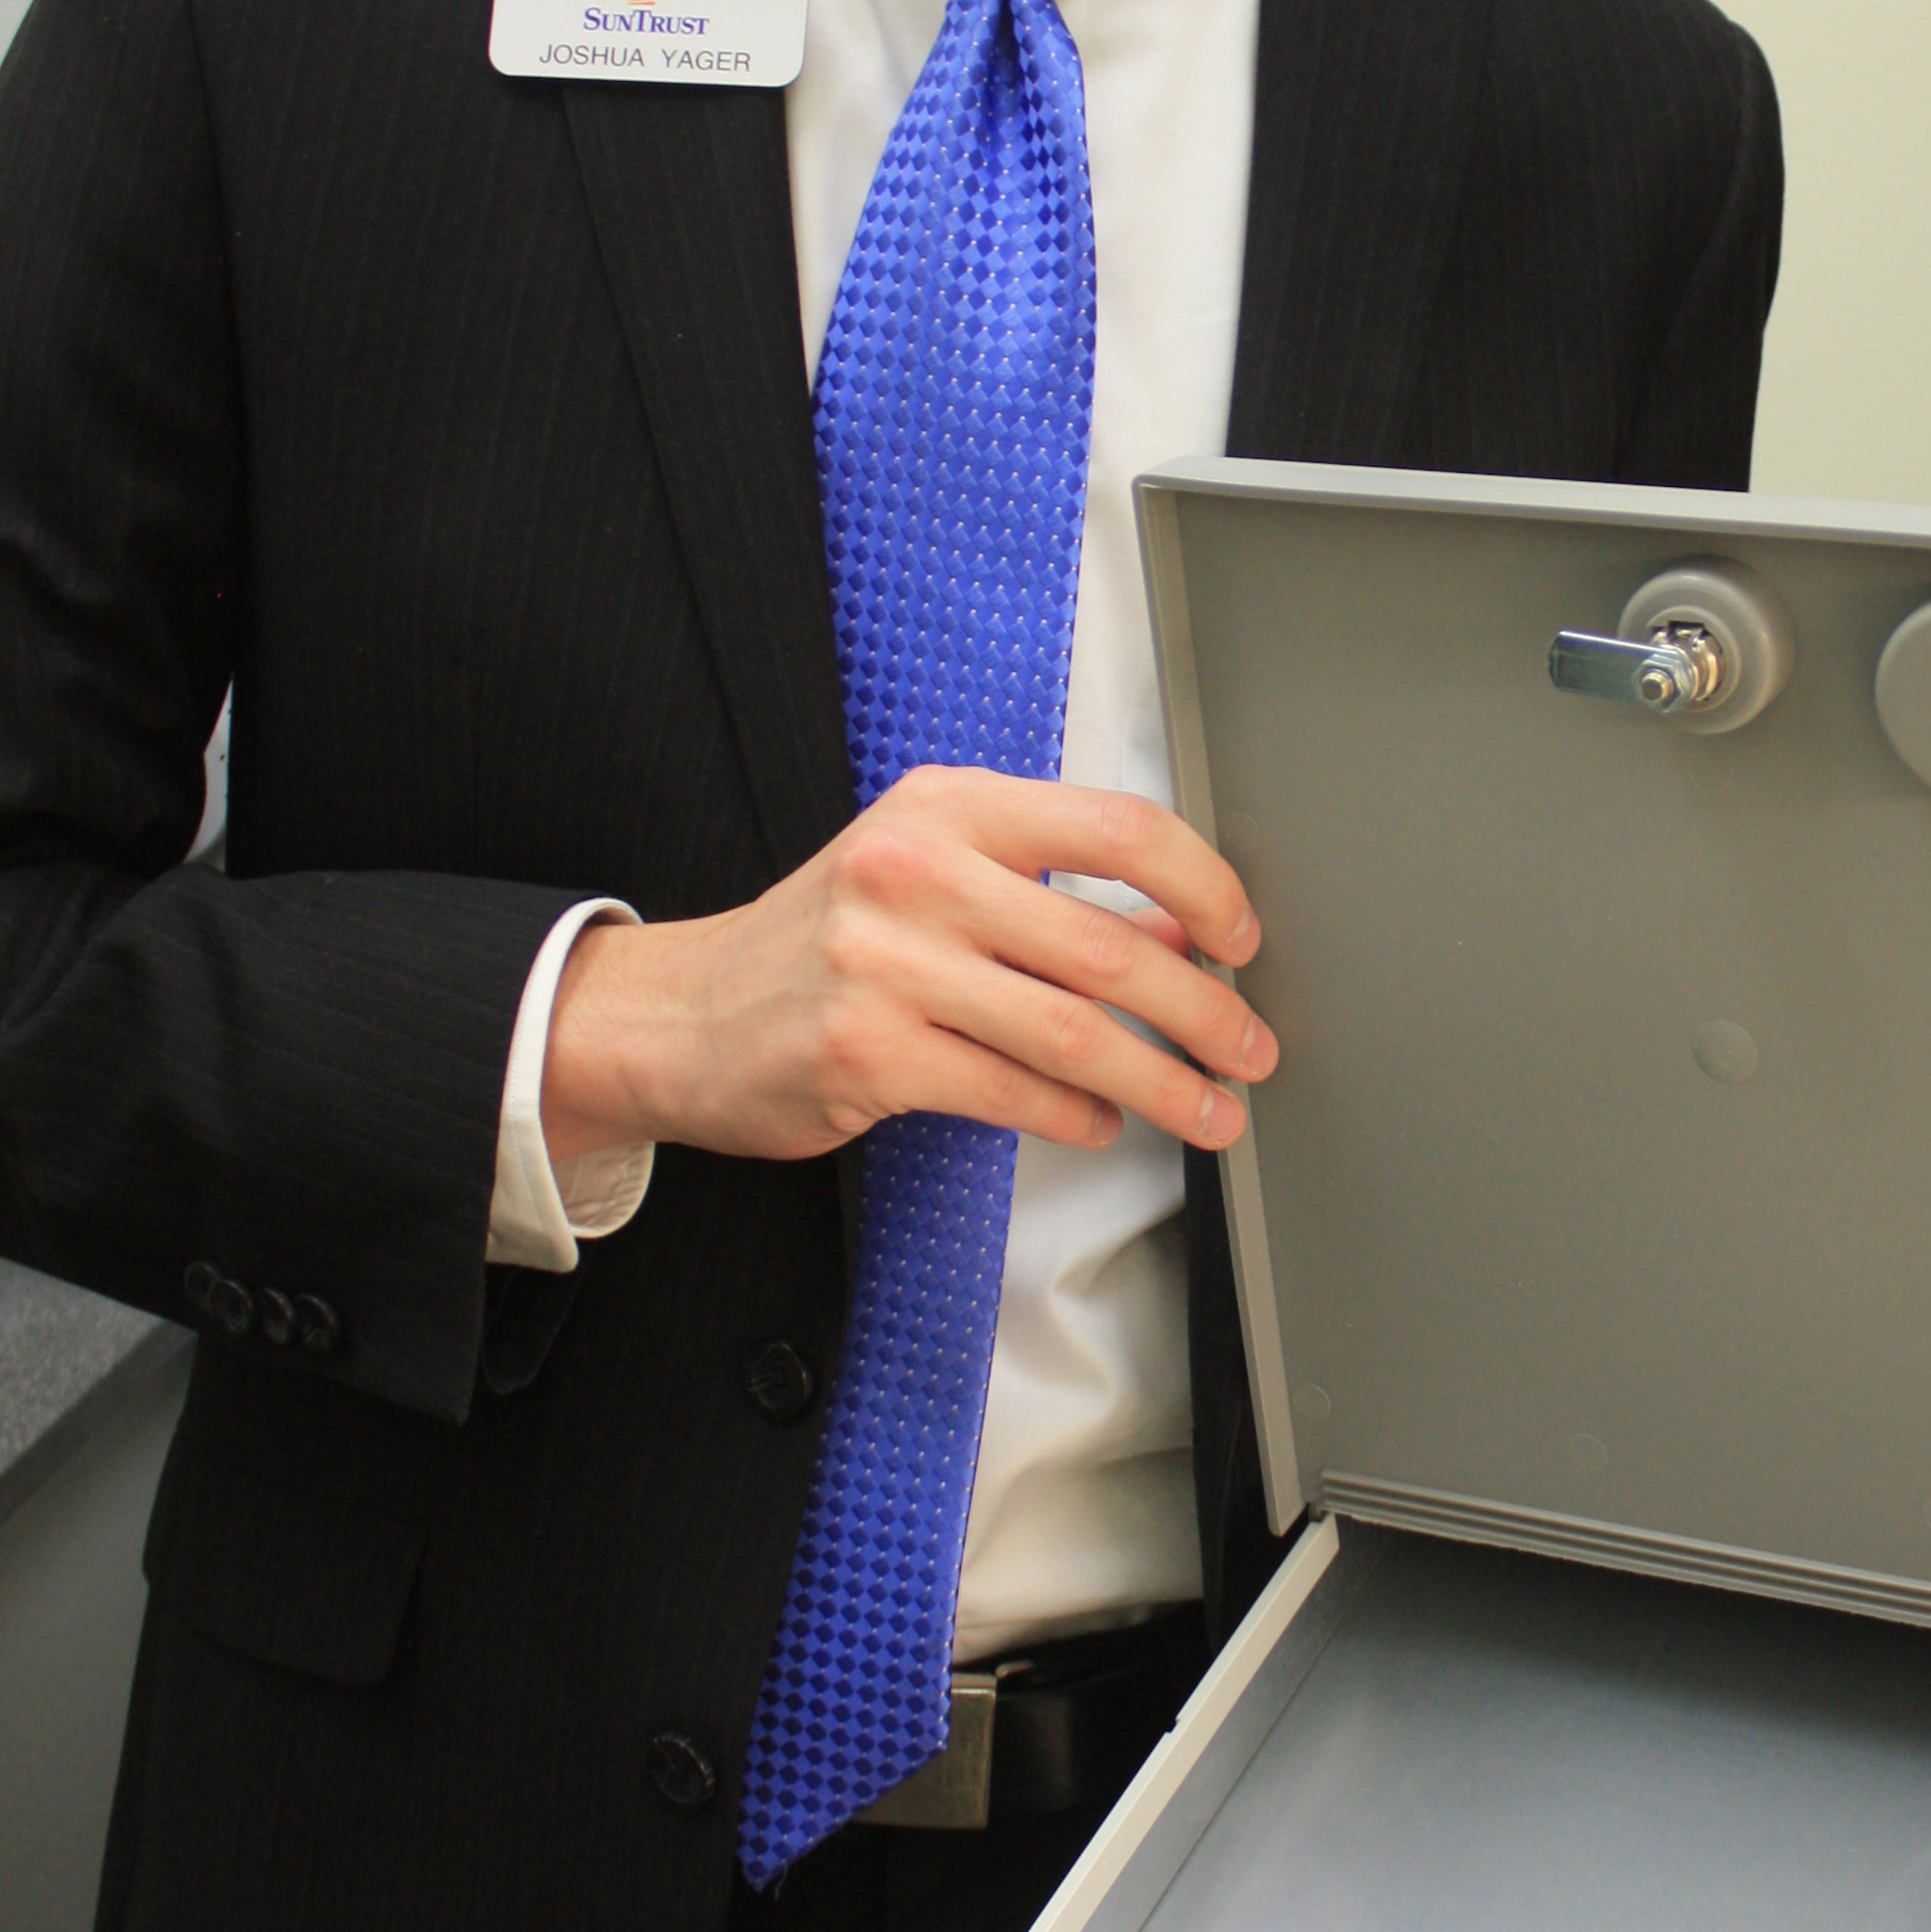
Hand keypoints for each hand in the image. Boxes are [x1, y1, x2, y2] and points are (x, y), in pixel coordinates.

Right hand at [540, 769, 1271, 1167]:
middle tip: (1251, 1049)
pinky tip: (1104, 1124)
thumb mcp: (932, 879)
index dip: (1204, 887)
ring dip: (1164, 1083)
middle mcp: (918, 870)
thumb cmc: (823, 943)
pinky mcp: (866, 1052)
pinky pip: (1012, 1092)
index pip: (1118, 828)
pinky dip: (1076, 1117)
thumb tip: (1180, 945)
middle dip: (1204, 1012)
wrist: (679, 1013)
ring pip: (1075, 1034)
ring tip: (1210, 1111)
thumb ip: (1049, 899)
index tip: (1240, 938)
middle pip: (1111, 948)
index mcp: (948, 808)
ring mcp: (887, 962)